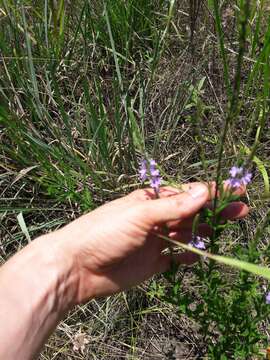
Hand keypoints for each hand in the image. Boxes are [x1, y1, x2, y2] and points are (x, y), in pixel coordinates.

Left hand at [50, 182, 248, 303]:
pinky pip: (176, 258)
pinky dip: (187, 257)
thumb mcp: (139, 215)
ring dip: (203, 233)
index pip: (187, 194)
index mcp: (150, 201)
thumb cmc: (104, 232)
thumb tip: (204, 191)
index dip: (212, 192)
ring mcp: (154, 242)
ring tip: (220, 232)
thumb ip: (173, 206)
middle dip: (214, 212)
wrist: (76, 267)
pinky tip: (196, 256)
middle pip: (191, 214)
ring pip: (186, 235)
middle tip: (241, 211)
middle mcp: (155, 219)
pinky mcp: (152, 263)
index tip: (236, 191)